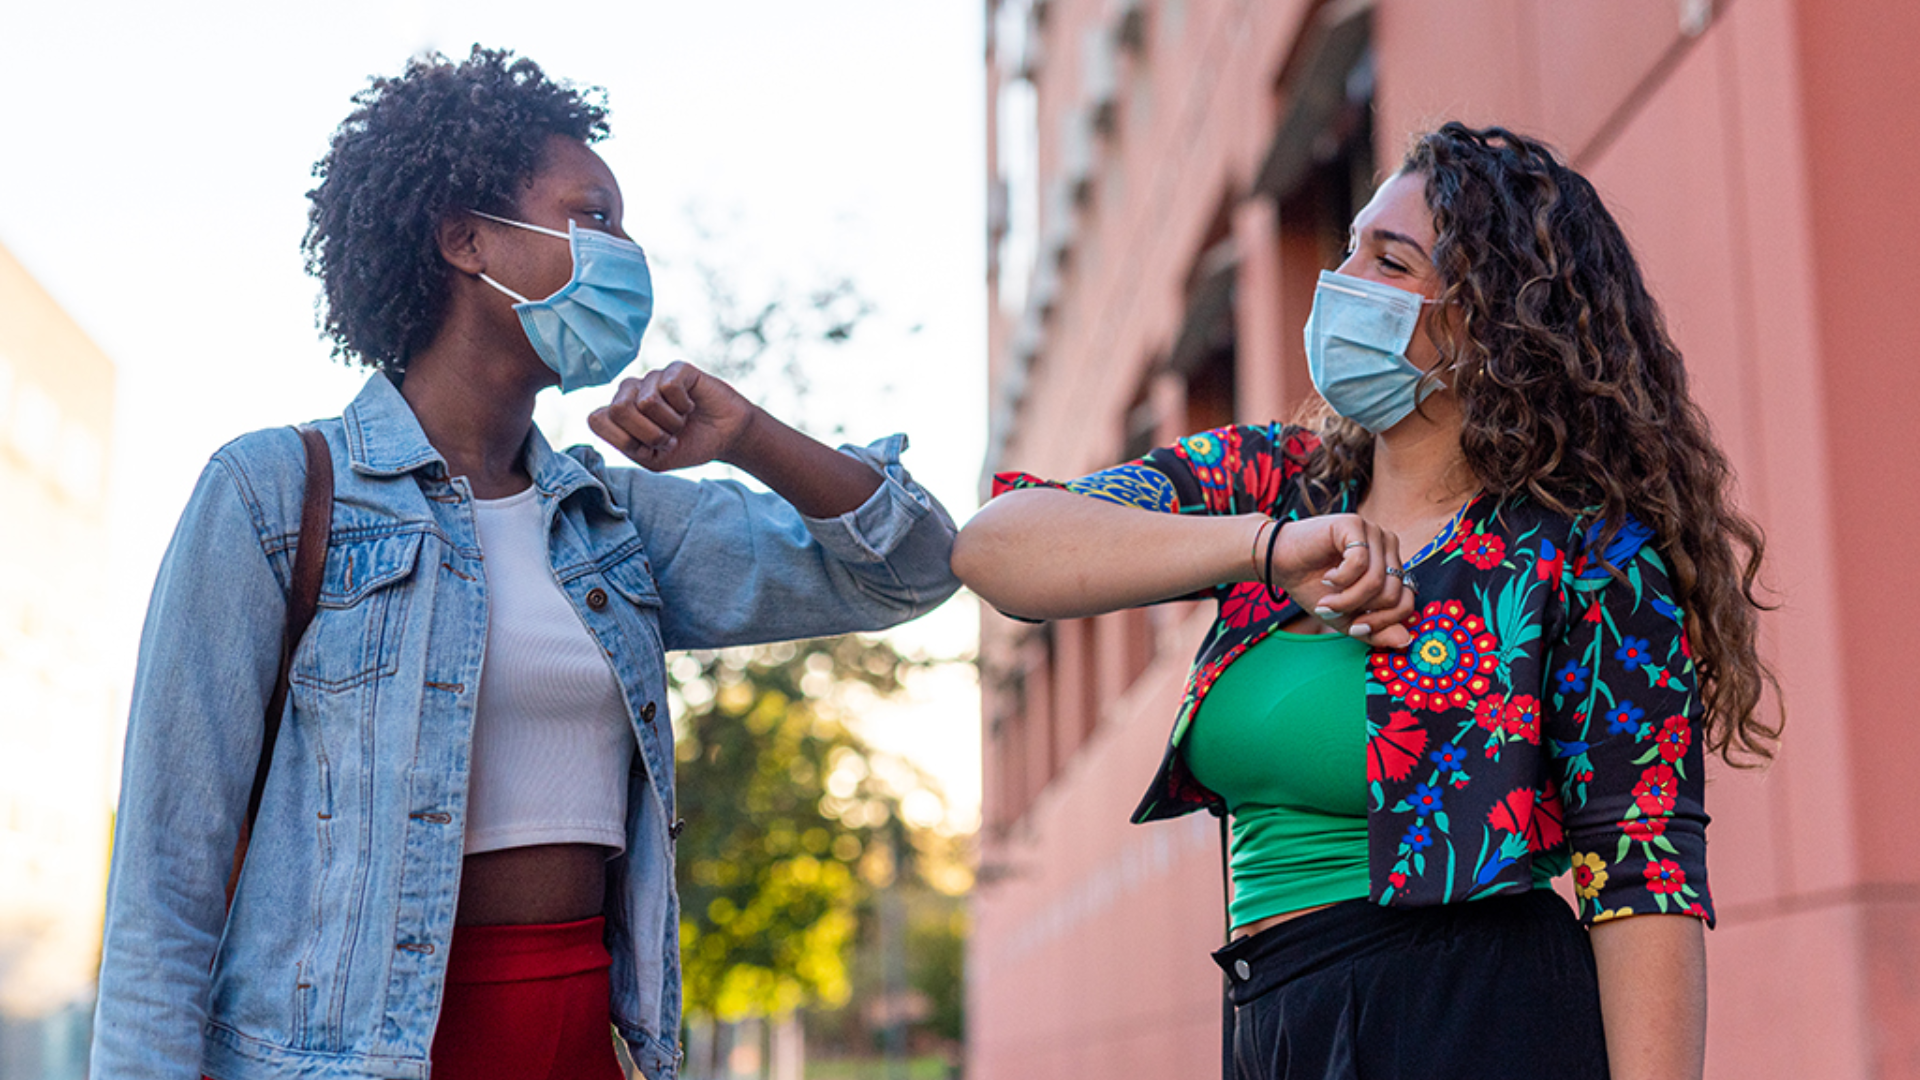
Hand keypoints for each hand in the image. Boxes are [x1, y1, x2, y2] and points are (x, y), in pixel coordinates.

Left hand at [588, 361, 758, 472]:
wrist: (725, 439)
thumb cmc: (687, 446)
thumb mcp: (652, 458)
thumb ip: (624, 442)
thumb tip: (600, 414)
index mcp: (619, 414)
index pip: (596, 420)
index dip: (624, 440)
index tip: (647, 447)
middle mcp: (631, 391)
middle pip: (618, 409)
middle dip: (649, 433)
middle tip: (668, 437)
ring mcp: (653, 378)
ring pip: (646, 401)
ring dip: (671, 422)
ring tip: (681, 422)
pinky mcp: (677, 369)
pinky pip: (670, 387)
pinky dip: (684, 406)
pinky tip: (691, 406)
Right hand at [1266, 514, 1417, 647]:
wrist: (1280, 563)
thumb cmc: (1313, 588)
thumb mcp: (1347, 618)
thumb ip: (1375, 630)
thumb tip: (1405, 641)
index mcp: (1392, 566)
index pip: (1407, 602)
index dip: (1381, 622)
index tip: (1354, 627)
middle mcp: (1388, 547)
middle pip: (1392, 594)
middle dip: (1359, 610)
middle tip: (1331, 609)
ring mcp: (1374, 533)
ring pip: (1376, 581)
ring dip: (1347, 598)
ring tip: (1326, 597)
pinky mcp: (1355, 524)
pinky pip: (1360, 562)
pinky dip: (1341, 578)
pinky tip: (1328, 577)